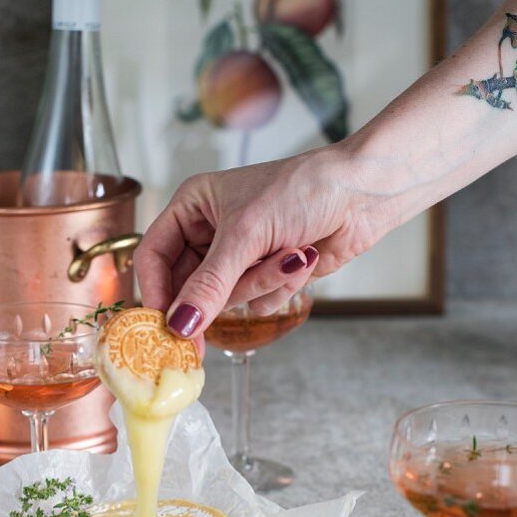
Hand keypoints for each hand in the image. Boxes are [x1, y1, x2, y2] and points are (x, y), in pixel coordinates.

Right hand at [134, 140, 386, 338]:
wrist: (363, 194)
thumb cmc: (303, 190)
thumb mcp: (246, 234)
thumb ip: (209, 285)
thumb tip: (180, 325)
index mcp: (191, 207)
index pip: (153, 258)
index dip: (156, 293)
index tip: (167, 327)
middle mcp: (209, 233)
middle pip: (190, 287)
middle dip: (225, 290)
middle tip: (244, 291)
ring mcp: (238, 257)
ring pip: (228, 299)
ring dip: (262, 283)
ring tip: (291, 255)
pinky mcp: (265, 275)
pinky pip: (256, 303)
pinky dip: (280, 288)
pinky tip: (302, 260)